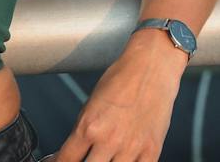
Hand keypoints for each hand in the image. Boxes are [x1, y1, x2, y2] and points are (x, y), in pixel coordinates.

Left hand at [50, 35, 184, 160]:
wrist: (151, 66)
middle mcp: (109, 140)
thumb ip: (82, 131)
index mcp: (89, 126)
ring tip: (104, 158)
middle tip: (84, 157)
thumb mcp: (91, 104)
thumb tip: (73, 152)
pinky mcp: (152, 150)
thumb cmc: (121, 79)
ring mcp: (131, 148)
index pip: (67, 160)